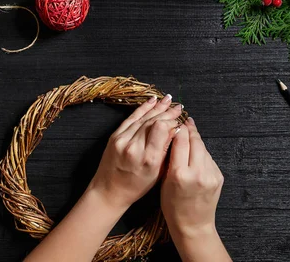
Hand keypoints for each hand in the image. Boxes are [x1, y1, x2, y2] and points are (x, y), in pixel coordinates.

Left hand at [87, 94, 183, 210]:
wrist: (109, 190)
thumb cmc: (136, 186)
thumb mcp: (158, 173)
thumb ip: (167, 151)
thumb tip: (176, 131)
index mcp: (148, 158)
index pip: (162, 129)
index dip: (172, 123)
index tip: (180, 122)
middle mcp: (134, 147)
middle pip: (153, 121)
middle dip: (167, 113)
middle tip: (178, 108)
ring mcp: (122, 140)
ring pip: (143, 118)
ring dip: (157, 108)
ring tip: (169, 100)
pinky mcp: (115, 136)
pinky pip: (131, 118)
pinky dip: (143, 109)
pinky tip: (152, 101)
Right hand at [161, 117, 223, 238]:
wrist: (193, 225)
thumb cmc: (172, 206)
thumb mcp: (164, 181)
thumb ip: (169, 159)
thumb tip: (173, 136)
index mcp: (179, 174)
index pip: (180, 141)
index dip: (177, 129)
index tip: (174, 121)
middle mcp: (197, 172)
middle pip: (194, 140)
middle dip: (189, 129)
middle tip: (184, 120)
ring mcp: (210, 174)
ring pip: (203, 147)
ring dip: (196, 139)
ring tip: (189, 132)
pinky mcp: (218, 176)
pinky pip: (208, 158)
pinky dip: (201, 152)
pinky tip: (195, 152)